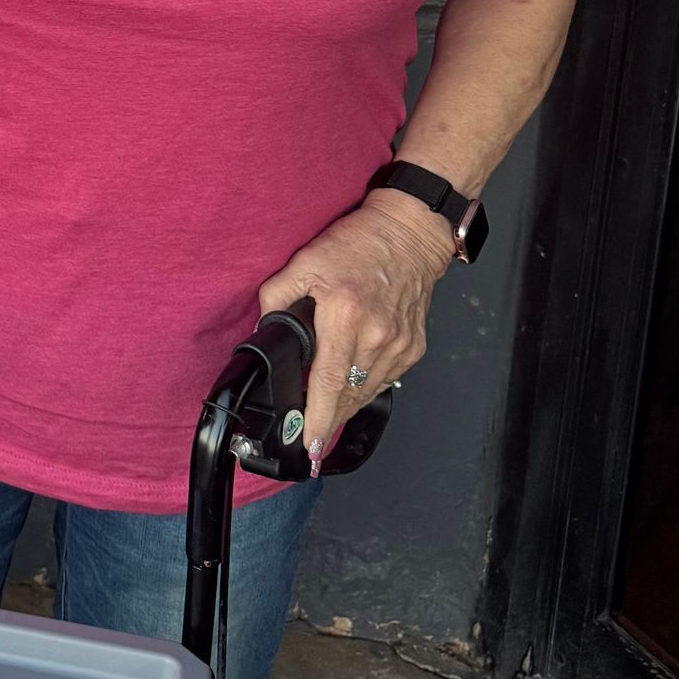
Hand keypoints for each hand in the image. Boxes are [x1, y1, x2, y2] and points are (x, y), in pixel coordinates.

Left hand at [255, 189, 454, 466]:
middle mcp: (376, 335)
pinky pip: (385, 379)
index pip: (327, 381)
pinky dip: (366, 387)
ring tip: (326, 416)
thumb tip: (265, 329)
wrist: (409, 233)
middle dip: (327, 420)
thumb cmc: (357, 244)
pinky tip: (350, 389)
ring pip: (367, 391)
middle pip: (348, 395)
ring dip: (345, 407)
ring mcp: (399, 344)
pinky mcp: (413, 346)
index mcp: (344, 316)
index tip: (309, 445)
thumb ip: (277, 297)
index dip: (317, 418)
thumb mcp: (304, 262)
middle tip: (309, 438)